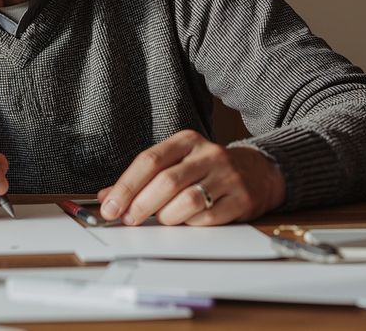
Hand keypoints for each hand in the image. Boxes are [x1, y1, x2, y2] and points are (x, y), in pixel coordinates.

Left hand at [96, 130, 284, 225]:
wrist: (259, 172)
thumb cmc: (206, 170)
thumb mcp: (175, 163)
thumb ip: (141, 178)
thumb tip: (106, 198)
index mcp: (186, 141)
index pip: (149, 161)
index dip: (125, 186)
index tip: (109, 207)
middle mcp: (208, 154)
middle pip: (166, 181)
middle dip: (140, 204)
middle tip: (128, 219)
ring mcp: (227, 176)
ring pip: (187, 201)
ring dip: (166, 216)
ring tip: (160, 220)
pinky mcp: (242, 199)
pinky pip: (208, 218)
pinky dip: (190, 224)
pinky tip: (186, 222)